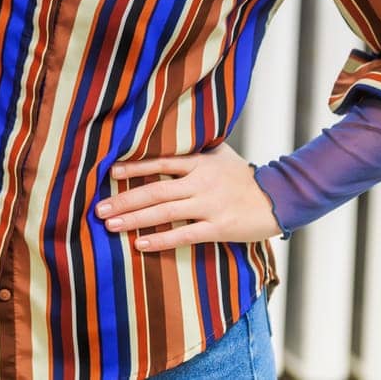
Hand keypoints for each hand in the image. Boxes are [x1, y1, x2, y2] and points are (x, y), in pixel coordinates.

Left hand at [95, 142, 282, 250]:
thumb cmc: (247, 177)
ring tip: (110, 225)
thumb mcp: (222, 155)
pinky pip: (183, 235)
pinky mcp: (218, 227)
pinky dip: (160, 239)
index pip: (160, 162)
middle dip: (124, 200)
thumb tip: (173, 136)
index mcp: (199, 163)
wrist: (281, 197)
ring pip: (164, 212)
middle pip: (154, 190)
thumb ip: (197, 150)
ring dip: (134, 219)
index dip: (133, 168)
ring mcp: (209, 205)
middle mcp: (200, 182)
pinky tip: (139, 244)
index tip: (109, 173)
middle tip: (98, 209)